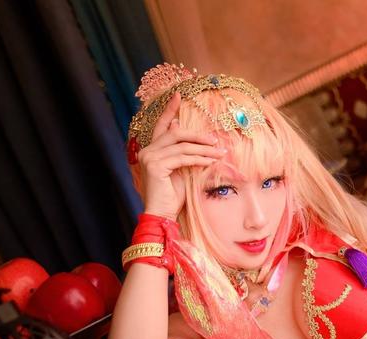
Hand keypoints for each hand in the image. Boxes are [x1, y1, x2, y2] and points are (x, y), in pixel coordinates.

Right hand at [137, 92, 225, 219]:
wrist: (162, 214)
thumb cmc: (172, 196)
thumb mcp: (181, 171)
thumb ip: (184, 155)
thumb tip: (198, 141)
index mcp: (151, 150)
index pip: (162, 126)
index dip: (170, 110)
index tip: (178, 95)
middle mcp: (147, 151)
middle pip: (176, 134)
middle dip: (198, 135)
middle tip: (215, 139)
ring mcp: (149, 157)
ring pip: (182, 146)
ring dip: (204, 149)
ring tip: (220, 152)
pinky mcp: (155, 166)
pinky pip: (183, 158)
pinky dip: (199, 159)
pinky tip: (211, 161)